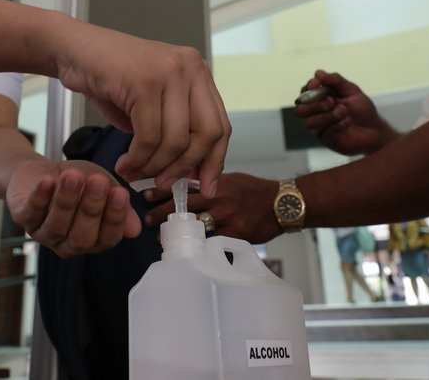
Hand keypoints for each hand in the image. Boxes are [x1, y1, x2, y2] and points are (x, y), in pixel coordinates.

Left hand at [5, 159, 140, 257]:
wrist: (44, 172)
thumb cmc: (79, 183)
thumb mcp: (106, 188)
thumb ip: (120, 206)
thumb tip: (134, 229)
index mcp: (94, 239)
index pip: (108, 238)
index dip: (115, 218)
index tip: (120, 193)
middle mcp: (69, 243)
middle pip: (82, 237)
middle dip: (92, 209)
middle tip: (98, 182)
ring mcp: (45, 234)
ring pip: (57, 226)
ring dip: (66, 200)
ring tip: (74, 176)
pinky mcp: (24, 219)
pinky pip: (32, 212)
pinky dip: (40, 196)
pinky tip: (48, 181)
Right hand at [55, 20, 230, 197]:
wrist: (73, 50)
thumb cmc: (109, 79)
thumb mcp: (153, 105)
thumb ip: (175, 132)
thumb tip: (192, 173)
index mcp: (198, 73)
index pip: (221, 125)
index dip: (215, 161)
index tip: (206, 187)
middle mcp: (190, 68)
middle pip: (207, 134)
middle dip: (185, 167)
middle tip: (165, 183)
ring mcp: (168, 71)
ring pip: (176, 140)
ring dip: (154, 166)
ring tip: (135, 173)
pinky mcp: (144, 81)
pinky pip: (148, 136)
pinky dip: (137, 158)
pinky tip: (125, 163)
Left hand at [144, 173, 281, 244]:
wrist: (282, 203)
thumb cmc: (255, 190)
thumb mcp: (231, 178)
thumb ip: (209, 182)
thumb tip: (185, 185)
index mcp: (216, 182)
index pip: (183, 185)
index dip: (163, 190)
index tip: (147, 195)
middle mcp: (219, 198)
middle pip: (183, 206)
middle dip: (161, 212)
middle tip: (147, 218)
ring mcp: (227, 217)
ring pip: (193, 224)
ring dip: (175, 231)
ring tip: (160, 236)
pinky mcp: (235, 234)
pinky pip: (212, 241)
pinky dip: (197, 245)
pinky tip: (185, 248)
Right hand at [294, 70, 395, 154]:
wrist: (374, 129)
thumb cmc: (361, 109)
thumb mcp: (351, 90)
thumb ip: (335, 80)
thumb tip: (318, 73)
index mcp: (319, 99)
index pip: (304, 93)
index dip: (307, 88)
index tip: (316, 84)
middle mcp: (316, 114)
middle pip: (300, 110)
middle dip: (315, 105)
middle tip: (332, 102)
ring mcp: (320, 128)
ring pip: (309, 123)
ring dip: (326, 116)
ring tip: (343, 112)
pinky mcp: (327, 140)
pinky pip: (325, 133)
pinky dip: (337, 125)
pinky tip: (348, 121)